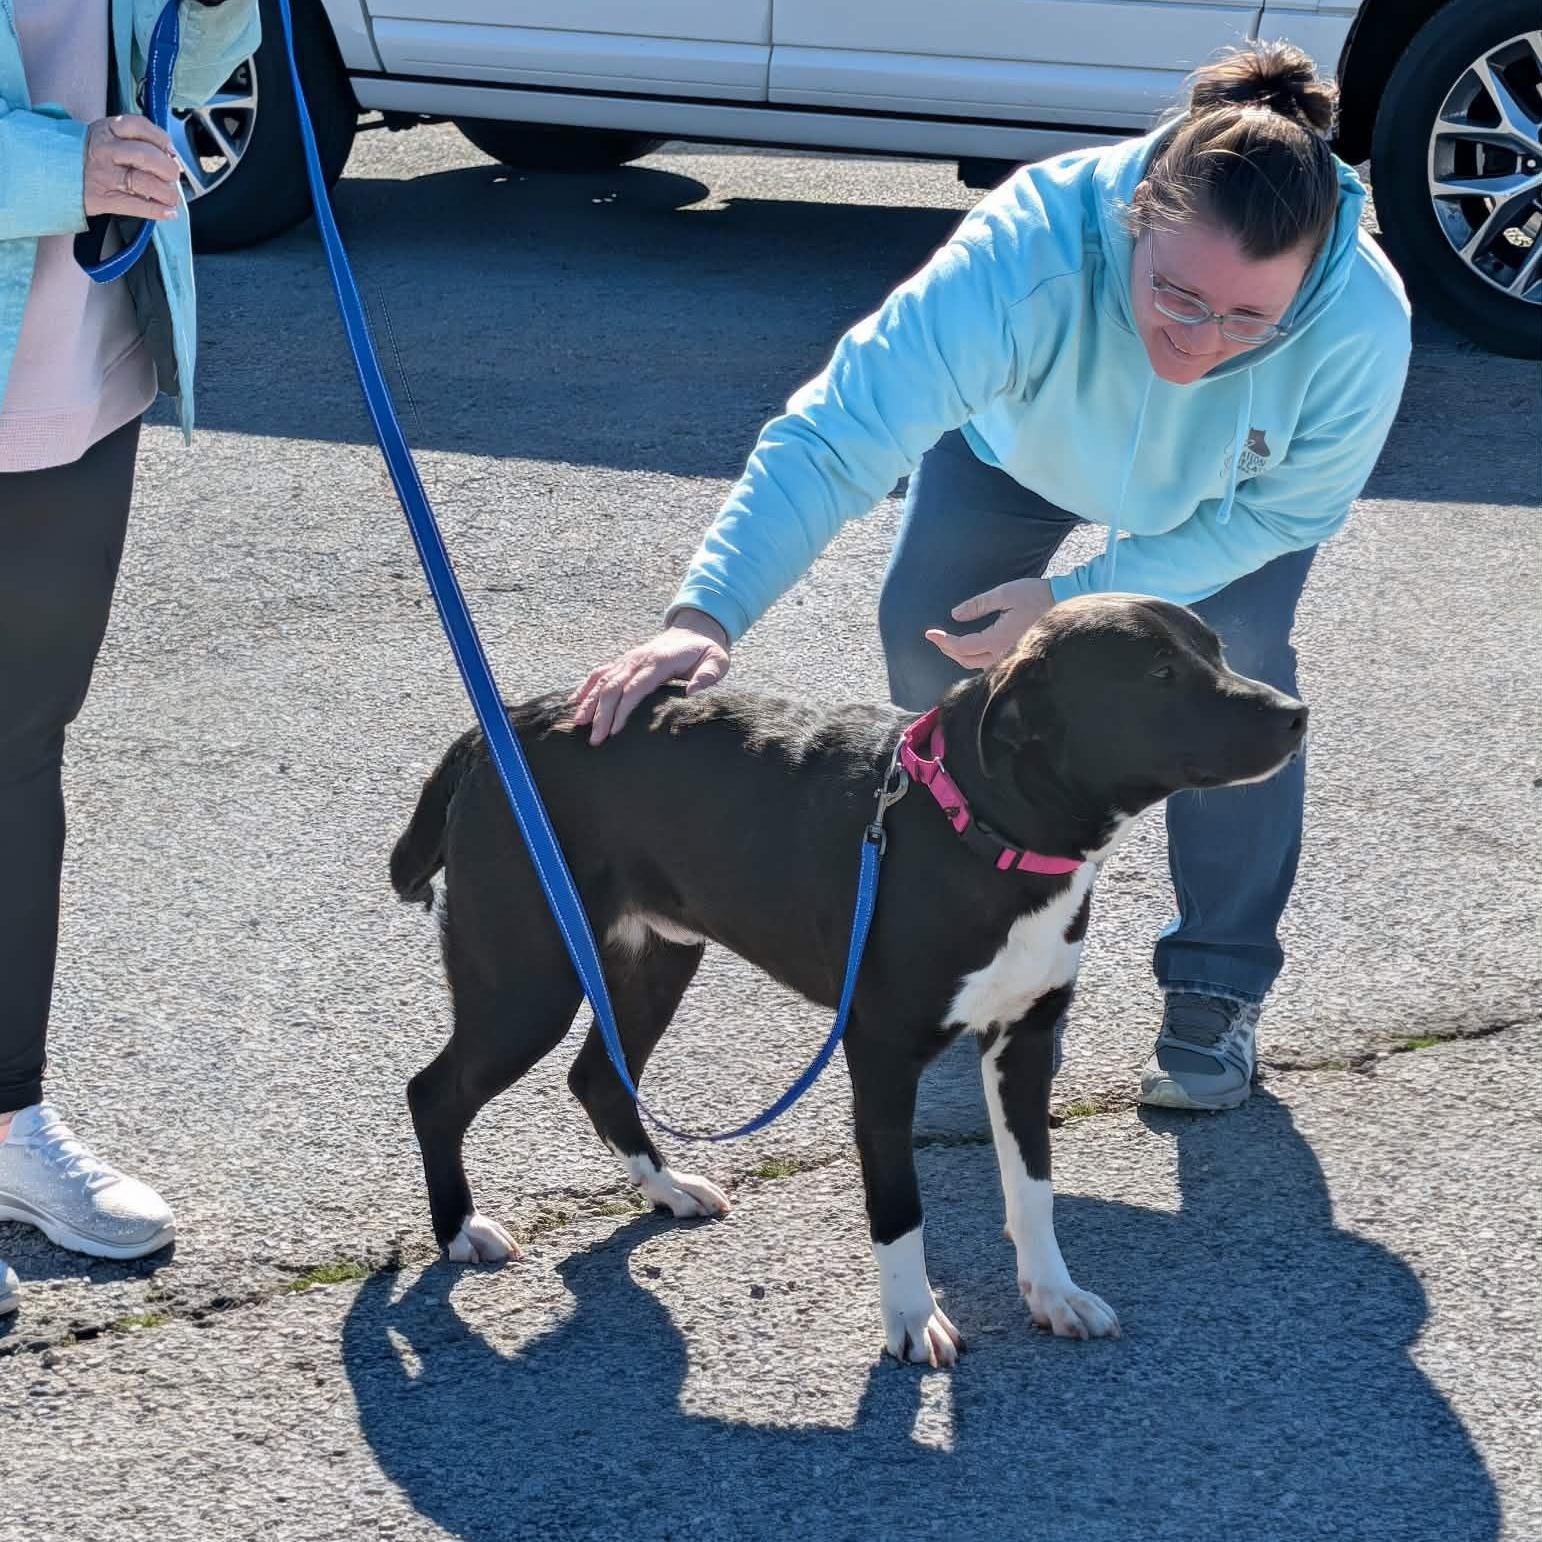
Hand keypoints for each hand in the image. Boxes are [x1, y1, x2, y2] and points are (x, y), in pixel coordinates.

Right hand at [83, 115, 182, 220]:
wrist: (52, 172)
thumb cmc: (86, 155)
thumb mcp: (104, 136)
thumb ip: (134, 140)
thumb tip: (171, 157)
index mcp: (107, 130)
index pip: (140, 126)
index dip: (162, 139)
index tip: (171, 151)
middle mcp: (106, 150)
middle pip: (147, 155)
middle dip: (168, 168)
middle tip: (172, 176)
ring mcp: (104, 175)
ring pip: (145, 182)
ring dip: (166, 192)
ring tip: (170, 196)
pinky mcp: (103, 198)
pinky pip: (137, 206)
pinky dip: (158, 211)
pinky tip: (168, 212)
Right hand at [570, 608, 730, 744]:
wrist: (693, 631)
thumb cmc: (705, 651)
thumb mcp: (717, 661)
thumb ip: (708, 675)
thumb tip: (691, 692)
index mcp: (659, 661)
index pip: (636, 688)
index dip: (623, 709)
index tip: (615, 731)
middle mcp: (638, 659)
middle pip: (613, 687)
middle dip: (602, 714)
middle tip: (595, 739)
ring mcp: (627, 660)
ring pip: (602, 681)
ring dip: (588, 703)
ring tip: (577, 724)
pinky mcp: (622, 662)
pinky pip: (598, 674)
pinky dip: (584, 688)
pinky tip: (573, 703)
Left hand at [924, 576, 1054, 671]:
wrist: (1068, 604)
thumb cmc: (1037, 596)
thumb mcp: (1005, 594)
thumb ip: (978, 605)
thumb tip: (955, 615)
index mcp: (998, 639)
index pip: (962, 646)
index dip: (943, 641)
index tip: (929, 633)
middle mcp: (1003, 654)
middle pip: (966, 660)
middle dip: (948, 649)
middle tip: (936, 637)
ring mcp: (1011, 659)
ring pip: (977, 666)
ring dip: (961, 656)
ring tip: (949, 643)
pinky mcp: (1017, 657)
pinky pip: (990, 665)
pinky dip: (975, 659)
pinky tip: (970, 650)